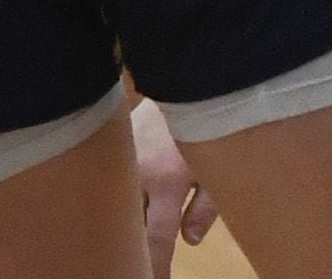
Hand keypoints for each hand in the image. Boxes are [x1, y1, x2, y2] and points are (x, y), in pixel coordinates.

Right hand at [130, 98, 218, 278]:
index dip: (154, 268)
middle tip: (138, 255)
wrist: (190, 73)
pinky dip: (118, 188)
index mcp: (165, 184)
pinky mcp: (118, 138)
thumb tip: (188, 241)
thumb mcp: (217, 168)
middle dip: (131, 242)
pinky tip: (123, 191)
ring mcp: (123, 154)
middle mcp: (137, 173)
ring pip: (116, 197)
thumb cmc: (211, 121)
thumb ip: (204, 208)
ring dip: (124, 215)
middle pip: (127, 221)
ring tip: (133, 224)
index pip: (156, 240)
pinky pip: (114, 172)